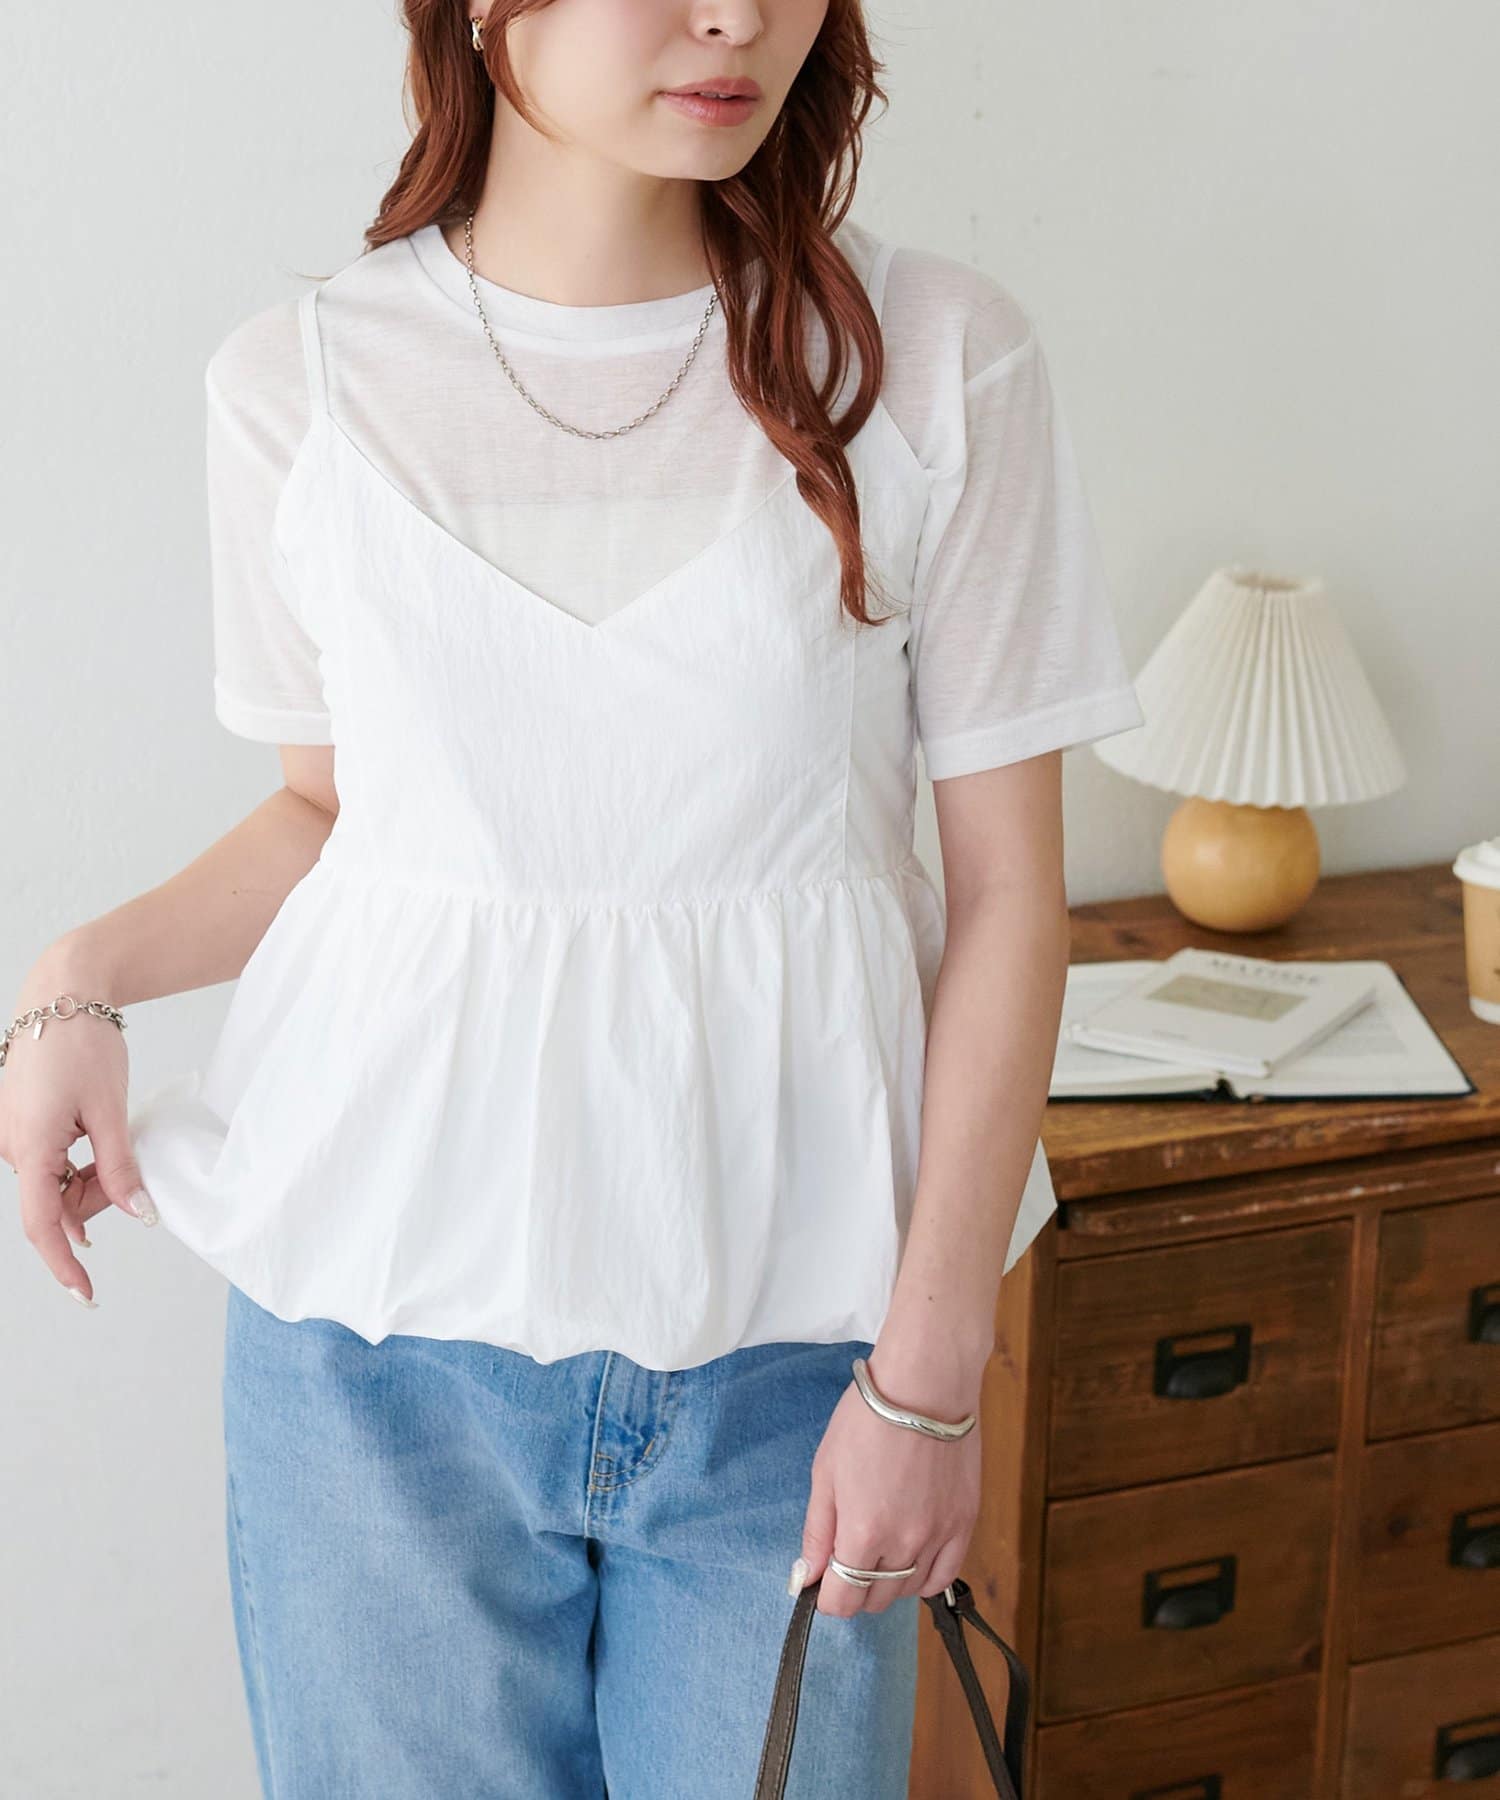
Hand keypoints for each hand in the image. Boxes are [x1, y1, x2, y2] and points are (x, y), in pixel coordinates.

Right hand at [0, 967, 157, 1307]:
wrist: (62, 995)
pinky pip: (49, 1162)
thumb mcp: (110, 1109)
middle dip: (94, 1205)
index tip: (86, 1293)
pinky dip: (77, 1165)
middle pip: (54, 1204)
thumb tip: (137, 1214)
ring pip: (54, 1184)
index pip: (42, 1223)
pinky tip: (100, 1143)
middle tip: (135, 1183)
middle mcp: (12, 1146)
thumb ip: (120, 1167)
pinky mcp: (21, 1124)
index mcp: (30, 1146)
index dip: (64, 1263)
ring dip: (88, 1183)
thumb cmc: (83, 1044)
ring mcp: (13, 1135)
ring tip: (117, 1145)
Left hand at [794, 1353, 982, 1619]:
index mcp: (863, 1532)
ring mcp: (939, 1537)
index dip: (826, 1598)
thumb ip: (817, 1531)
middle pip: (874, 1601)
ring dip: (888, 1583)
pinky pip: (944, 1577)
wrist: (925, 1385)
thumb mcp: (826, 1470)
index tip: (822, 1581)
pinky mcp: (965, 1523)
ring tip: (879, 1548)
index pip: (843, 1602)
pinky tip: (911, 1559)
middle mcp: (904, 1544)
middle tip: (847, 1557)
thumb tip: (807, 1577)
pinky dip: (924, 1578)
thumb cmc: (867, 1419)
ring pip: (908, 1592)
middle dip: (853, 1589)